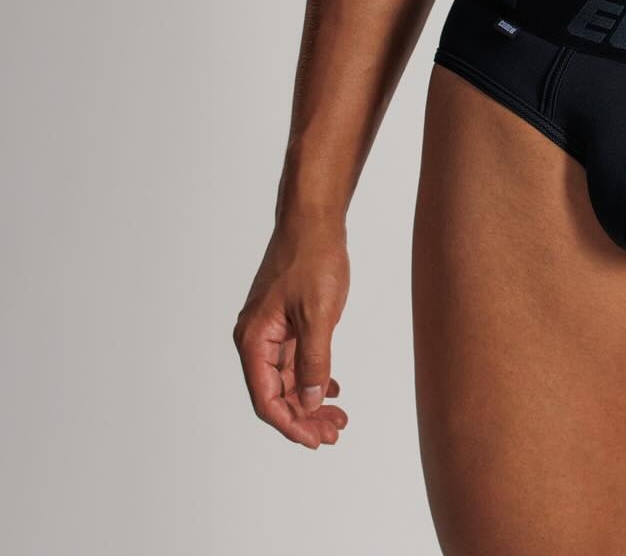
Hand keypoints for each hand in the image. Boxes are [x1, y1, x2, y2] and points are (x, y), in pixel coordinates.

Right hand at [233, 217, 350, 448]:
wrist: (314, 218)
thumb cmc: (313, 258)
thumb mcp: (320, 315)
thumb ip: (314, 361)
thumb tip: (308, 402)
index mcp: (253, 340)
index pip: (266, 398)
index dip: (291, 424)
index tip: (317, 440)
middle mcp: (255, 338)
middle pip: (276, 393)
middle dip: (304, 417)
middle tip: (335, 431)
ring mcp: (270, 329)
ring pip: (287, 378)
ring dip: (310, 399)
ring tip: (339, 417)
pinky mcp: (285, 320)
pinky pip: (294, 359)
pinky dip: (312, 376)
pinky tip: (332, 388)